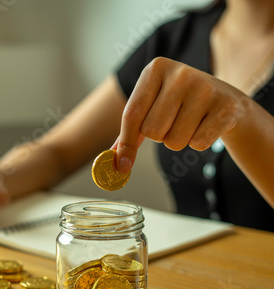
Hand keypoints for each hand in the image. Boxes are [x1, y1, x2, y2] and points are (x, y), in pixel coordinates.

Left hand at [112, 57, 248, 172]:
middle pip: (152, 131)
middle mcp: (181, 73)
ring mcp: (206, 88)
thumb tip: (114, 161)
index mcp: (156, 68)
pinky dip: (199, 142)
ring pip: (174, 141)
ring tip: (190, 122)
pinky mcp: (227, 107)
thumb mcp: (151, 107)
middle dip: (159, 136)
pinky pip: (198, 143)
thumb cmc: (179, 105)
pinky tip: (206, 125)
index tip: (122, 165)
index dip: (126, 143)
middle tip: (173, 121)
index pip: (132, 114)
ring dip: (178, 140)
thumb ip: (129, 132)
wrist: (227, 100)